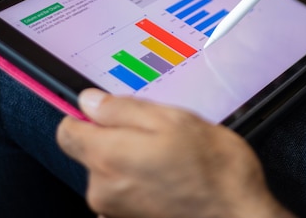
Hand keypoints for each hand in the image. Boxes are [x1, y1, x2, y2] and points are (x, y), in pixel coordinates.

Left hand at [57, 89, 294, 217]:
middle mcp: (102, 188)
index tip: (106, 110)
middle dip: (117, 136)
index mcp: (108, 157)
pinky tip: (169, 176)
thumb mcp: (171, 119)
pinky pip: (124, 189)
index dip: (86, 115)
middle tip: (156, 133)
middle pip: (90, 150)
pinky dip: (140, 179)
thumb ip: (122, 109)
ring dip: (132, 158)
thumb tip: (89, 101)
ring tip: (170, 156)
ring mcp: (114, 209)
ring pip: (110, 169)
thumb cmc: (213, 169)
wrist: (238, 217)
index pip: (67, 131)